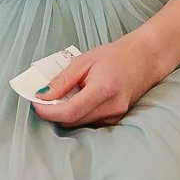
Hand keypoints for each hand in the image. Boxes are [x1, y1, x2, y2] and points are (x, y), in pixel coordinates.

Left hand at [32, 33, 166, 128]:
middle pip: (73, 121)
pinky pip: (89, 122)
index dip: (49, 112)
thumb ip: (62, 80)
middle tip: (43, 99)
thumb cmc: (115, 56)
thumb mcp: (84, 61)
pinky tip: (76, 100)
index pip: (70, 111)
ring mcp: (115, 116)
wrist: (145, 59)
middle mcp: (112, 108)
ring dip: (65, 114)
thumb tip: (41, 96)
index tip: (35, 104)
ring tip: (61, 96)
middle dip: (54, 113)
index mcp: (104, 89)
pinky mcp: (115, 119)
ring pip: (80, 124)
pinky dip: (77, 114)